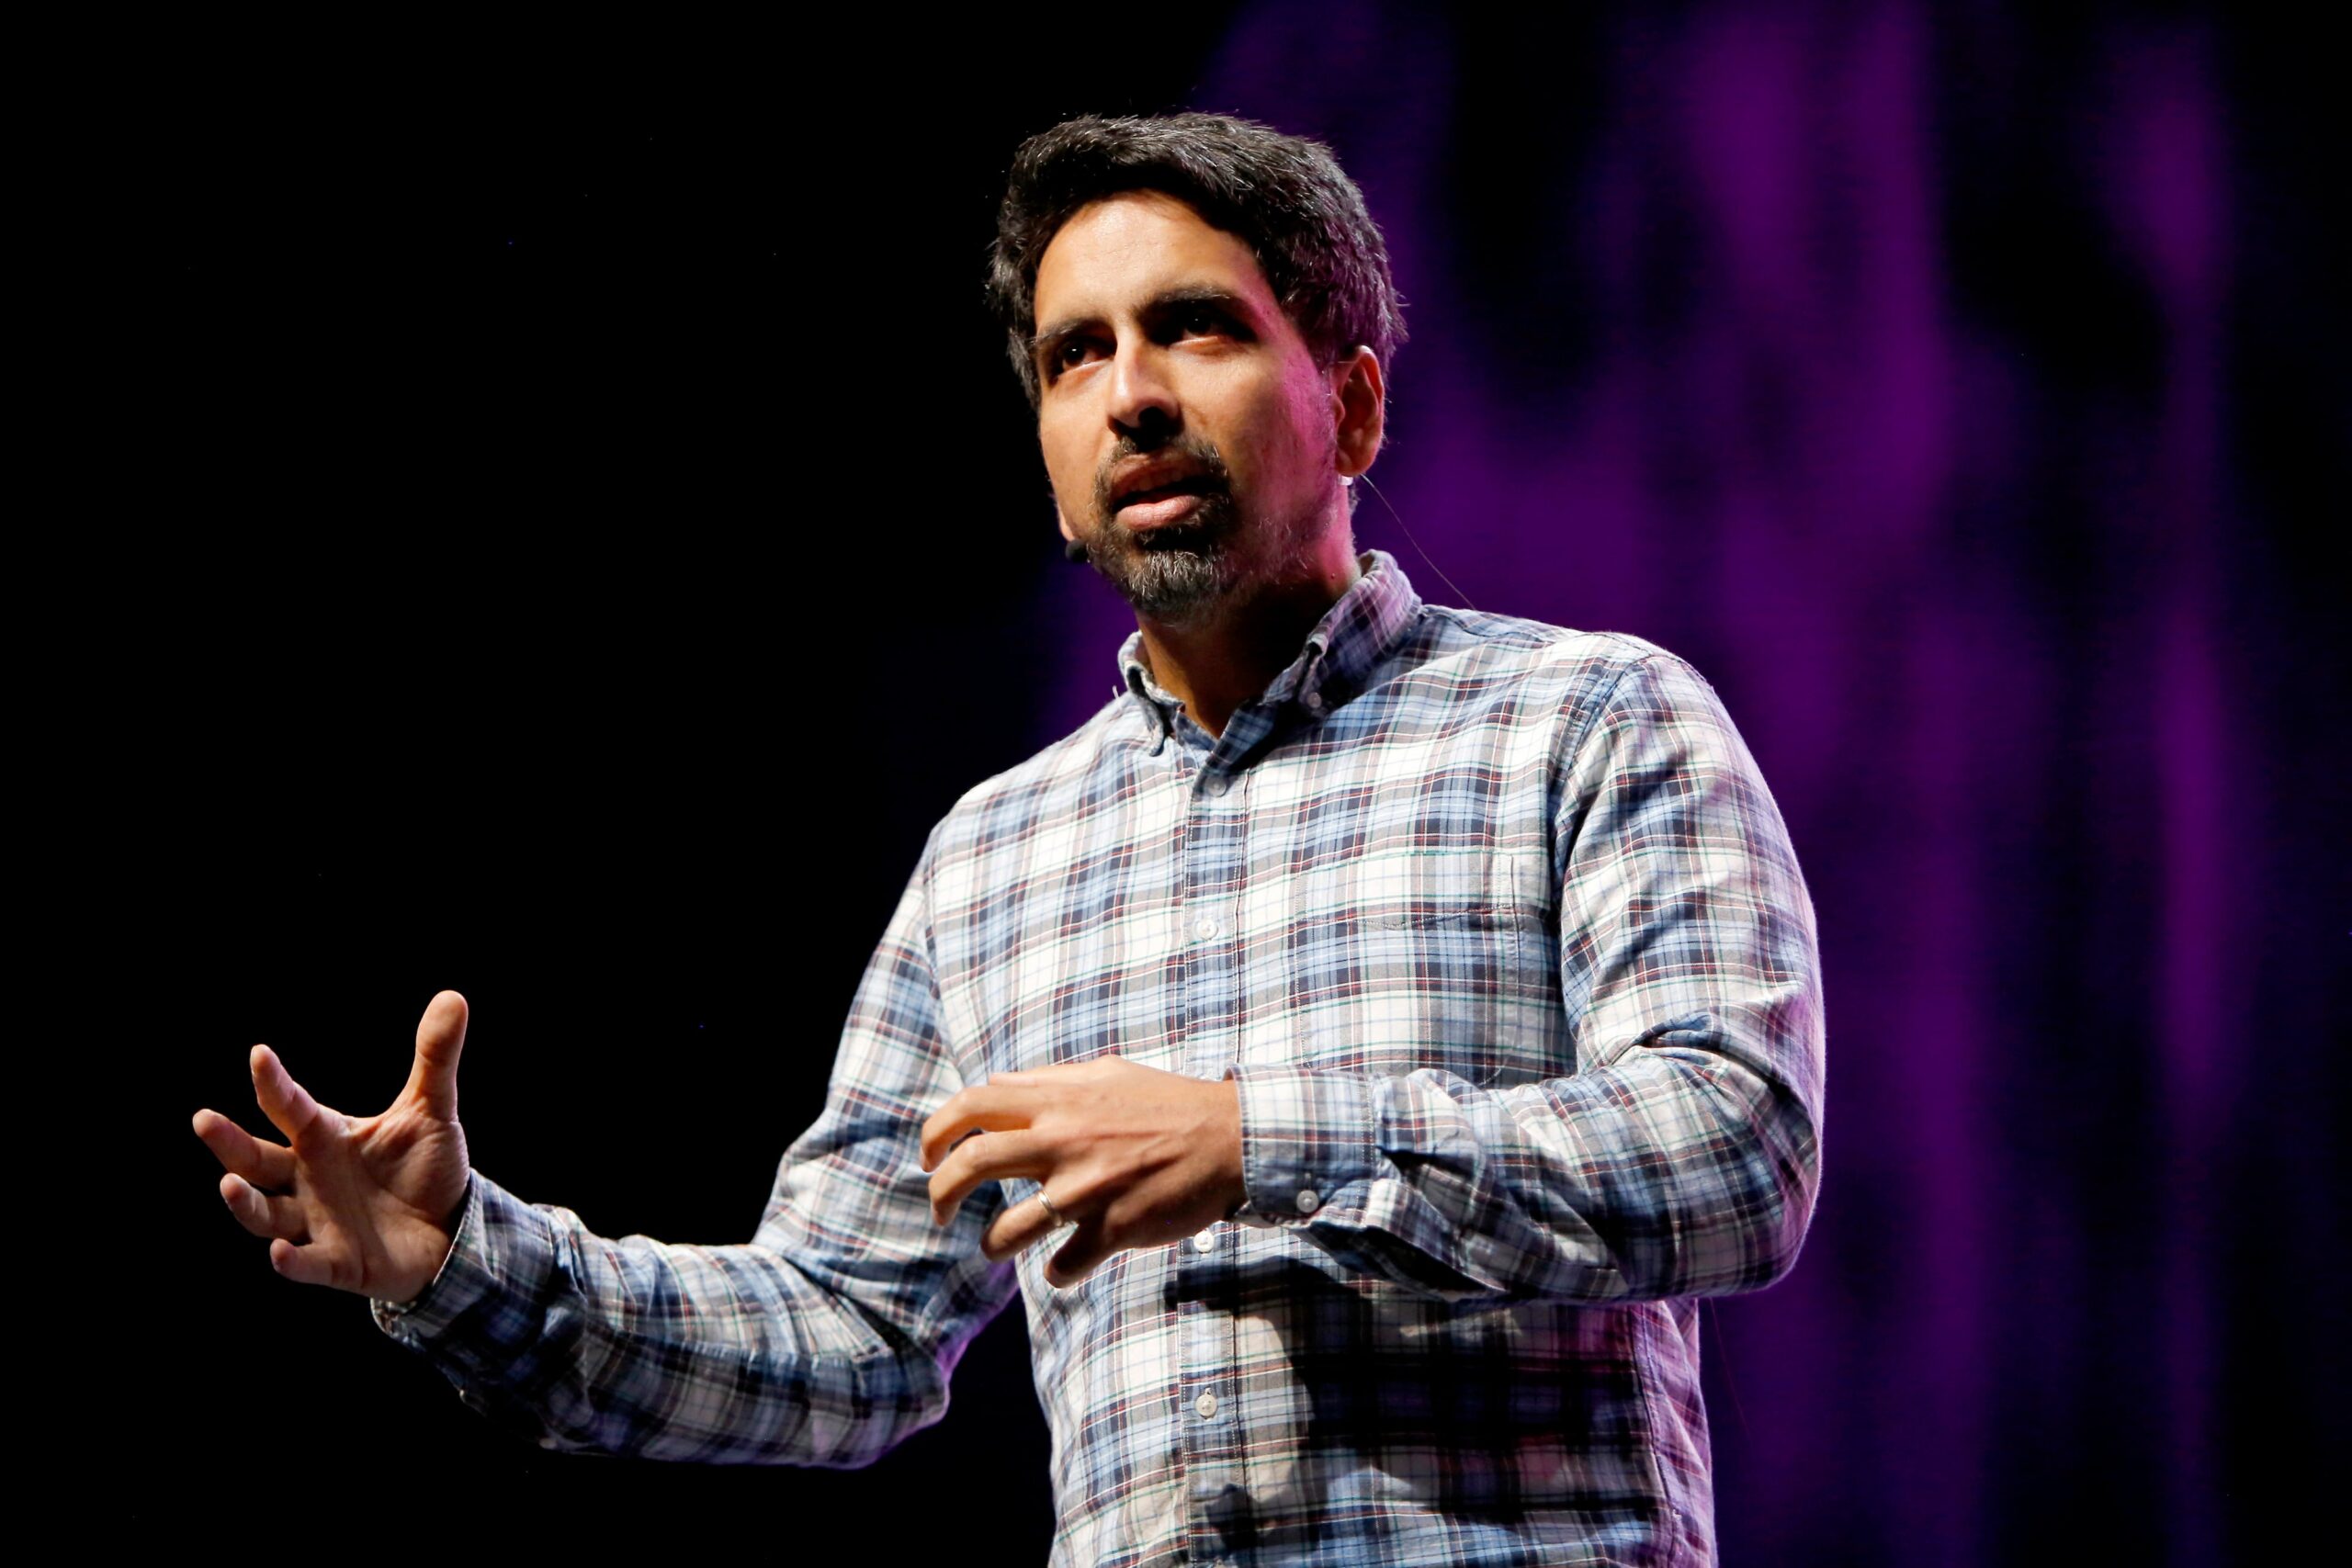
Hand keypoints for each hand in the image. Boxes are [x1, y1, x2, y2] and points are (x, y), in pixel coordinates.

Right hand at [192, 990, 472, 1303]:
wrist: (451, 1229)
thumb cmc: (425, 1168)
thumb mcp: (431, 1111)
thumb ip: (434, 1059)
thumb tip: (454, 997)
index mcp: (324, 1138)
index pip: (291, 1108)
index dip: (275, 1083)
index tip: (260, 1054)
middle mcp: (308, 1179)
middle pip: (258, 1161)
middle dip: (230, 1144)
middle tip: (203, 1119)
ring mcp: (318, 1223)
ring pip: (267, 1215)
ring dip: (246, 1204)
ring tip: (229, 1184)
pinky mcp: (340, 1263)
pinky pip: (309, 1265)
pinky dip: (292, 1260)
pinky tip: (280, 1251)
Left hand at [920, 1056, 1246, 1287]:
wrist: (1230, 1139)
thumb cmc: (1167, 1104)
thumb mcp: (1104, 1075)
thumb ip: (1049, 1083)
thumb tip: (998, 1086)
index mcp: (1058, 1101)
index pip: (971, 1105)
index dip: (934, 1131)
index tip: (928, 1157)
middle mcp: (1063, 1141)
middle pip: (970, 1165)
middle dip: (939, 1194)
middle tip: (940, 1211)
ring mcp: (1087, 1189)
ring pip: (1008, 1232)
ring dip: (992, 1246)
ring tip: (996, 1247)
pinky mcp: (1114, 1229)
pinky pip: (1063, 1268)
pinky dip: (1057, 1275)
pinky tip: (1064, 1267)